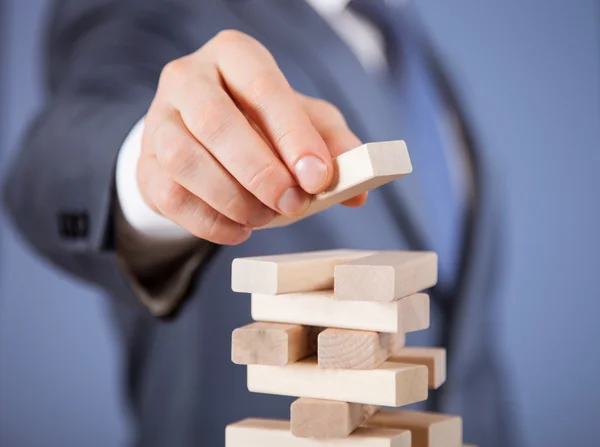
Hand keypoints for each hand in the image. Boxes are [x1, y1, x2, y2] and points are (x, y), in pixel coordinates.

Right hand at [138, 30, 365, 244]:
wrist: (203, 136)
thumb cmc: (261, 124)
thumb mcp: (305, 123)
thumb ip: (334, 146)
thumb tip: (359, 188)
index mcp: (235, 56)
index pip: (263, 86)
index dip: (293, 134)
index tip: (318, 178)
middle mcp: (189, 78)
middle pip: (215, 122)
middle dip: (260, 172)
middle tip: (293, 204)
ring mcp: (158, 120)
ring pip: (184, 160)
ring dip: (232, 199)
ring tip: (265, 217)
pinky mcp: (145, 163)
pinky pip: (170, 197)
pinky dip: (209, 222)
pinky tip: (239, 229)